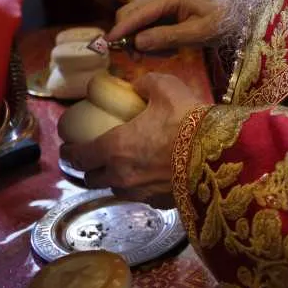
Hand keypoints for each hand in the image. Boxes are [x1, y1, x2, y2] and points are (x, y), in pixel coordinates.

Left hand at [60, 73, 208, 206]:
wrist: (220, 153)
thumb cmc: (188, 119)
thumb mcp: (165, 88)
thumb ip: (145, 84)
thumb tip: (137, 85)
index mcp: (114, 148)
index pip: (79, 157)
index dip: (69, 153)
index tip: (67, 147)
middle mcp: (121, 176)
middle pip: (92, 180)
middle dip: (89, 170)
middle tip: (92, 158)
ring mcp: (141, 193)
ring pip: (116, 190)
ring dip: (113, 180)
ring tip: (122, 167)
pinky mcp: (161, 203)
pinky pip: (141, 197)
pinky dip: (139, 187)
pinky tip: (150, 176)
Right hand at [108, 0, 227, 50]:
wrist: (235, 16)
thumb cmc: (221, 24)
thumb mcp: (196, 35)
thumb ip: (166, 37)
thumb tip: (138, 42)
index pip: (137, 12)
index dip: (121, 29)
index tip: (108, 44)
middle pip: (130, 13)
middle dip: (128, 36)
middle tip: (138, 57)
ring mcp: (163, 0)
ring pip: (137, 20)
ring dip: (142, 40)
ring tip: (165, 53)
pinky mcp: (165, 8)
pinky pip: (147, 25)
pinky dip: (151, 39)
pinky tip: (169, 49)